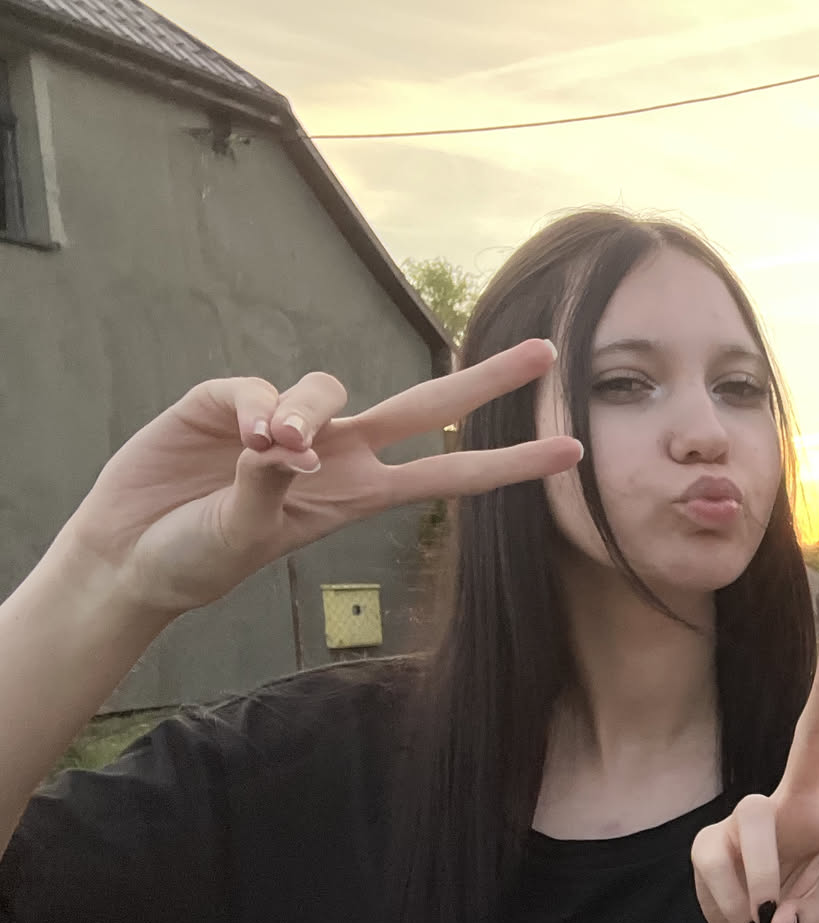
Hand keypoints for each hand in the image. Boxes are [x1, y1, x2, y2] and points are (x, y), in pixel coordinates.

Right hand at [62, 339, 581, 616]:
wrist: (129, 556)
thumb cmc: (197, 556)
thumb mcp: (244, 536)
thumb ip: (269, 490)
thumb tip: (287, 443)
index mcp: (359, 494)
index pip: (450, 475)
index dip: (509, 464)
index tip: (571, 453)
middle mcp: (337, 454)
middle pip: (426, 407)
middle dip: (487, 380)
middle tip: (547, 352)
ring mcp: (286, 425)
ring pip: (331, 390)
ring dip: (308, 411)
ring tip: (272, 448)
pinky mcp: (228, 403)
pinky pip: (258, 389)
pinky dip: (257, 408)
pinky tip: (241, 437)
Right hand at [690, 626, 818, 922]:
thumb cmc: (794, 912)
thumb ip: (802, 919)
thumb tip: (775, 918)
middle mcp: (795, 803)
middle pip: (811, 733)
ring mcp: (749, 814)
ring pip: (758, 822)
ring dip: (763, 879)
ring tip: (763, 917)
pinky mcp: (709, 838)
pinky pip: (722, 864)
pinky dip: (734, 902)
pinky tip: (740, 917)